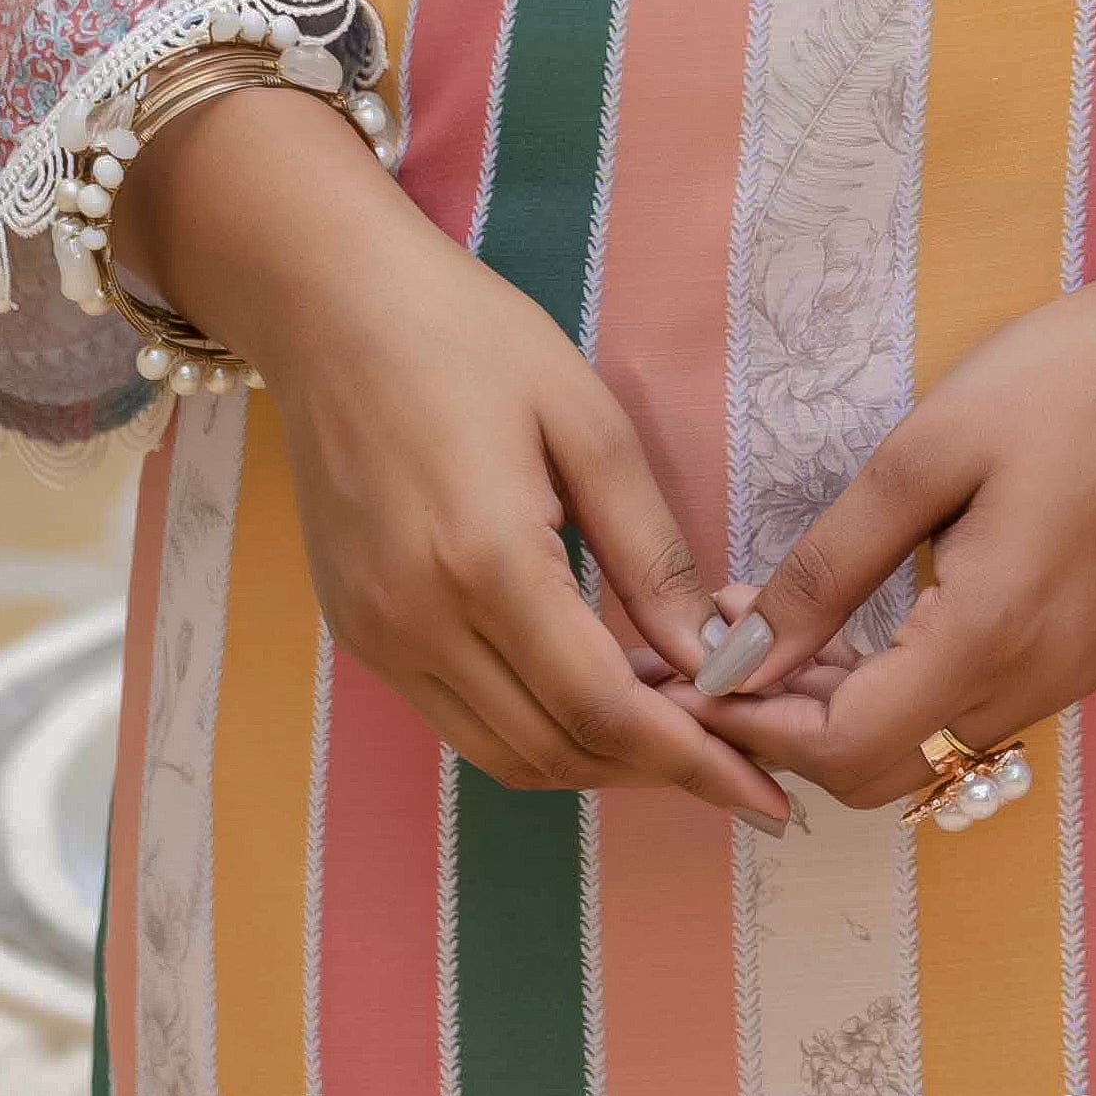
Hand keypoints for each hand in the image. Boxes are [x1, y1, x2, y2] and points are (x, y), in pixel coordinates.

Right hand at [115, 85, 788, 830]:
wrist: (327, 303)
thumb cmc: (466, 335)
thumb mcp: (586, 419)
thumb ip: (649, 550)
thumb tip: (713, 656)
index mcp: (484, 563)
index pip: (605, 711)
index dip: (694, 761)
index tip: (768, 792)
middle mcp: (418, 622)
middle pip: (558, 752)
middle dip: (657, 770)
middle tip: (739, 755)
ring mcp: (377, 637)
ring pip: (506, 753)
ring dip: (598, 758)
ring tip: (678, 725)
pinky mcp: (358, 633)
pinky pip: (461, 719)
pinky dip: (538, 727)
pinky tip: (594, 688)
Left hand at [705, 148, 1095, 813]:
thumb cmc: (1065, 378)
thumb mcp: (924, 454)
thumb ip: (828, 566)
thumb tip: (740, 653)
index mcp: (995, 632)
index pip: (846, 746)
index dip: (758, 726)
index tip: (695, 671)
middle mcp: (1040, 681)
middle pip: (883, 769)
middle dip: (789, 728)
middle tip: (725, 645)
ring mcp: (1071, 675)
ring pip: (926, 747)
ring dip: (841, 708)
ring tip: (774, 624)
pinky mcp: (1085, 654)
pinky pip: (970, 710)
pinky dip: (900, 689)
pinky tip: (859, 621)